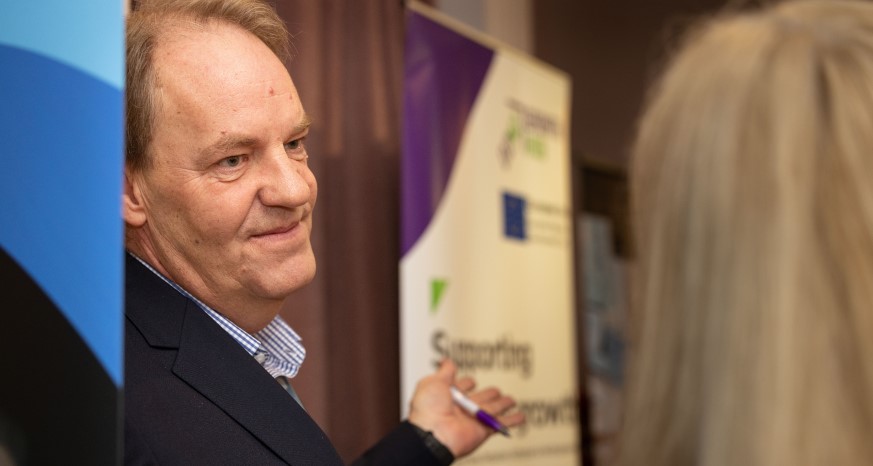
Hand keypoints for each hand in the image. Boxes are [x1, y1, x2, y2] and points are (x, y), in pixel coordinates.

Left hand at [407, 359, 524, 457]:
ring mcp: (473, 419)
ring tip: (511, 400)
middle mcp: (461, 408)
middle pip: (479, 398)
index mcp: (448, 396)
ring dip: (502, 404)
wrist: (433, 433)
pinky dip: (512, 420)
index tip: (472, 381)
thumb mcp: (434, 382)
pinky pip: (500, 424)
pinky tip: (521, 416)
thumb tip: (446, 360)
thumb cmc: (428, 408)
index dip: (466, 383)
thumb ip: (445, 371)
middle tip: (496, 390)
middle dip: (488, 394)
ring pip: (492, 409)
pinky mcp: (483, 429)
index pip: (461, 387)